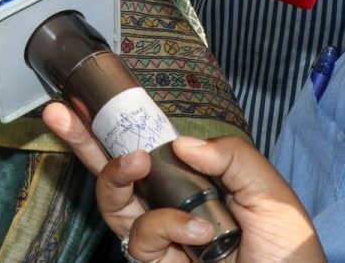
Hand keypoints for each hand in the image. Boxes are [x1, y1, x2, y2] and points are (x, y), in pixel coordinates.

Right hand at [43, 103, 325, 262]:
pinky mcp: (154, 262)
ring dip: (116, 173)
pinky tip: (197, 229)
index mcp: (191, 182)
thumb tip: (181, 143)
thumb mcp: (269, 192)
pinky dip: (167, 225)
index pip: (148, 148)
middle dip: (81, 140)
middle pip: (111, 170)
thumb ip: (231, 157)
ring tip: (137, 163)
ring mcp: (158, 237)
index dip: (122, 127)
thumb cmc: (286, 251)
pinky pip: (141, 234)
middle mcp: (167, 206)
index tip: (94, 98)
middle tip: (59, 112)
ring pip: (112, 200)